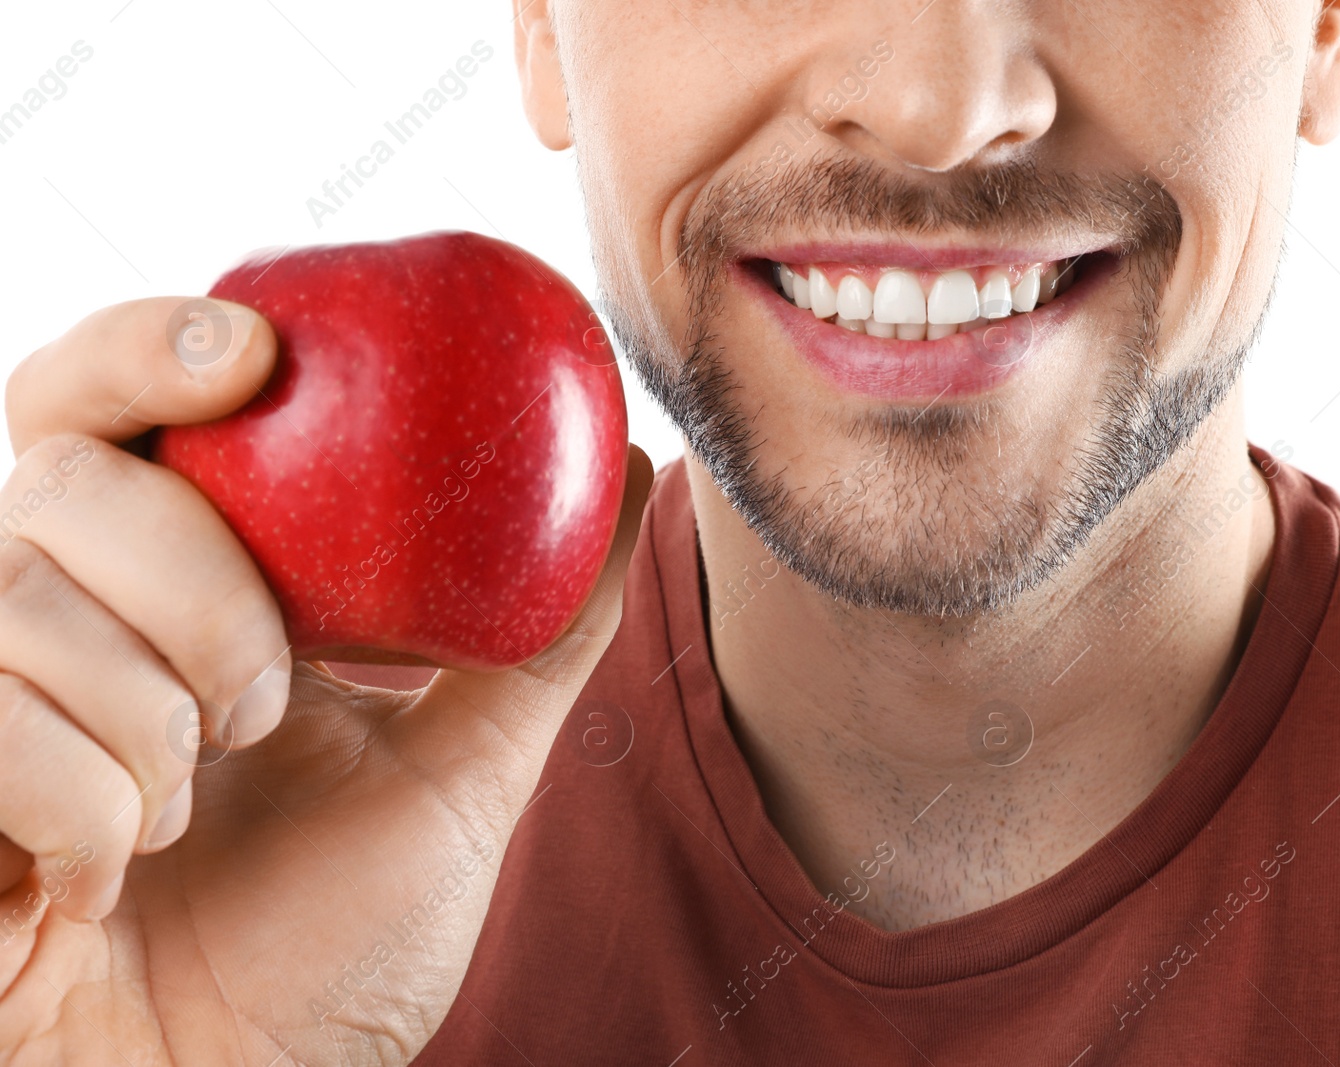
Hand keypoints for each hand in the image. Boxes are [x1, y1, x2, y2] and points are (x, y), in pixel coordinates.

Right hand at [0, 297, 651, 1064]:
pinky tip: (108, 880)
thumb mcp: (462, 770)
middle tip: (266, 698)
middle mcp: (43, 619)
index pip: (105, 406)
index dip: (149, 347)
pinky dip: (78, 806)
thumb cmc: (333, 946)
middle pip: (65, 473)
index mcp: (158, 587)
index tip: (253, 356)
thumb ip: (542, 630)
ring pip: (17, 592)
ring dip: (151, 718)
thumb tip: (635, 474)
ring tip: (197, 812)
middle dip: (195, 578)